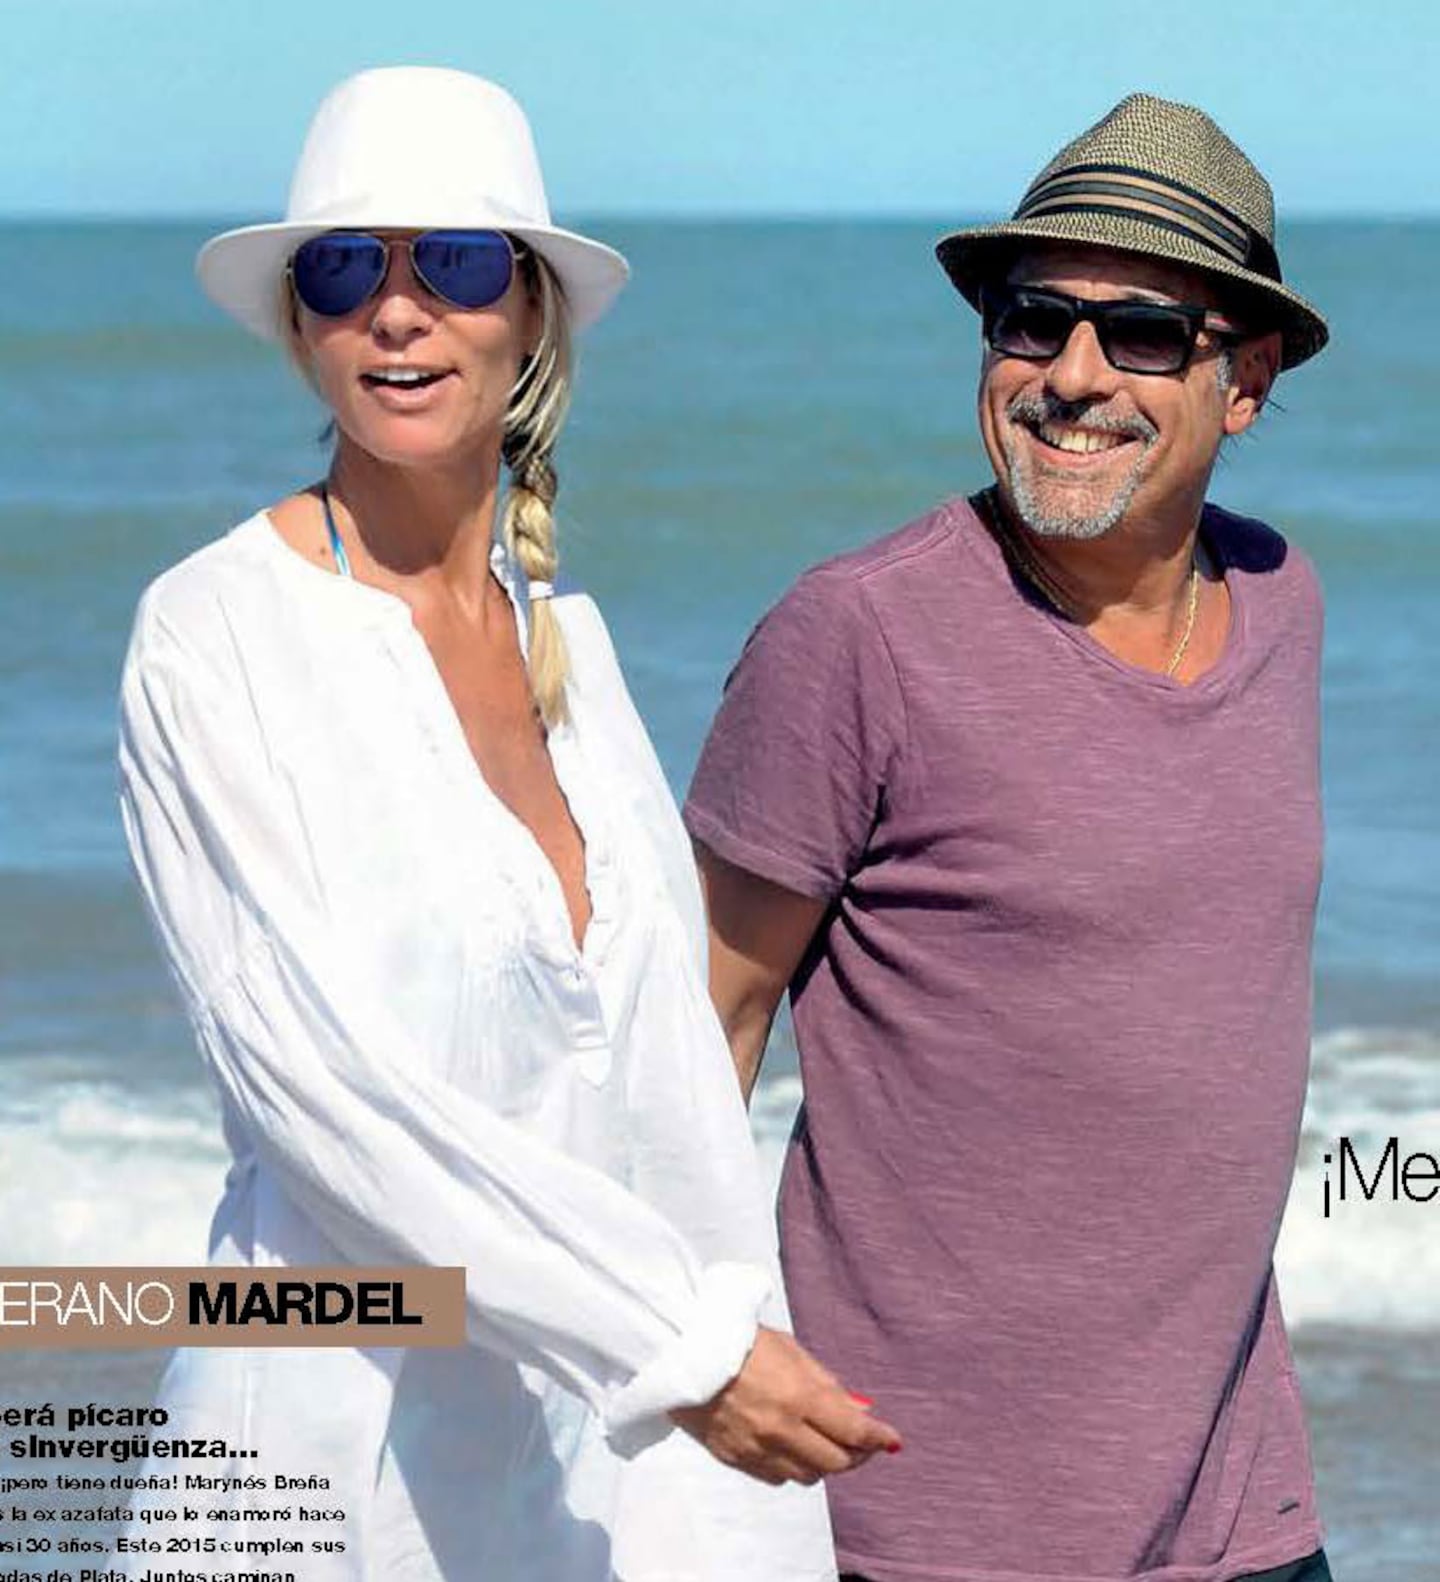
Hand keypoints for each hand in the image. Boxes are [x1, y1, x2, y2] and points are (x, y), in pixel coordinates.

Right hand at [670, 1327, 901, 1485]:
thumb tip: (858, 1410)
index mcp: (798, 1396)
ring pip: (808, 1475)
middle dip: (856, 1453)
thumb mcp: (790, 1349)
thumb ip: (826, 1383)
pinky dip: (792, 1466)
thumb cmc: (737, 1340)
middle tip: (861, 1441)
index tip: (891, 1439)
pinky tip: (790, 1444)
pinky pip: (778, 1477)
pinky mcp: (735, 1459)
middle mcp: (781, 1429)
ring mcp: (757, 1449)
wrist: (680, 1351)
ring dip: (823, 1461)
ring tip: (824, 1439)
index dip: (878, 1438)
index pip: (853, 1432)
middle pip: (836, 1463)